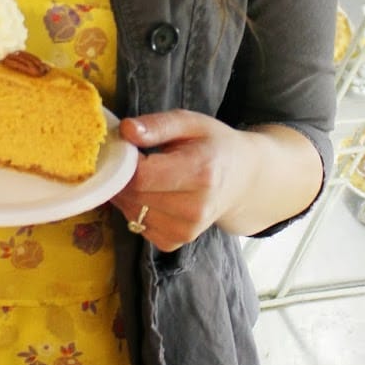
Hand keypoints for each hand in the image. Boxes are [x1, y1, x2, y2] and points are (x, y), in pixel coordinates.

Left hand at [113, 109, 250, 250]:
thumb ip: (158, 125)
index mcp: (200, 172)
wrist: (242, 180)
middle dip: (123, 177)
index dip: (125, 162)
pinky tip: (150, 194)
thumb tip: (126, 130)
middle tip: (130, 160)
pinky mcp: (176, 242)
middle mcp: (195, 207)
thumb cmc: (214, 145)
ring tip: (142, 175)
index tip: (128, 148)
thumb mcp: (190, 122)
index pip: (143, 175)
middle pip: (135, 195)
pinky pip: (138, 227)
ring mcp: (187, 229)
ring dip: (127, 194)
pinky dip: (135, 210)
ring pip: (132, 212)